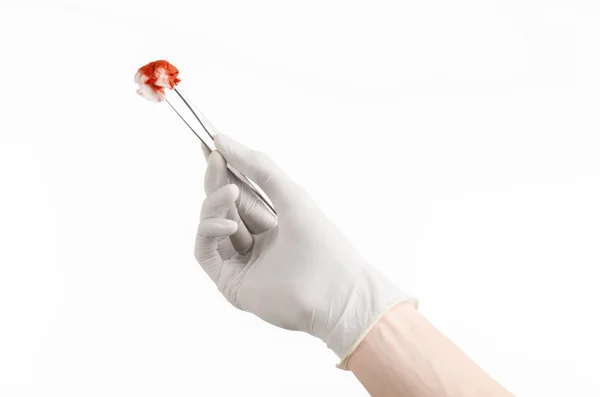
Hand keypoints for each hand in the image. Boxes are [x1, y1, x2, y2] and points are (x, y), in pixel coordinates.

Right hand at [195, 134, 413, 361]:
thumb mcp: (290, 196)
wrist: (335, 292)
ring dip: (214, 203)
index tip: (211, 144)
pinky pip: (205, 249)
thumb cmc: (322, 245)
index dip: (225, 168)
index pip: (238, 192)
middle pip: (222, 206)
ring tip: (230, 192)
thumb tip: (224, 141)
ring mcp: (240, 262)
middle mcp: (253, 242)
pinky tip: (229, 225)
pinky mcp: (229, 281)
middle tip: (214, 158)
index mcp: (270, 223)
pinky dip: (210, 231)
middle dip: (216, 180)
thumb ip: (260, 168)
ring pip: (210, 224)